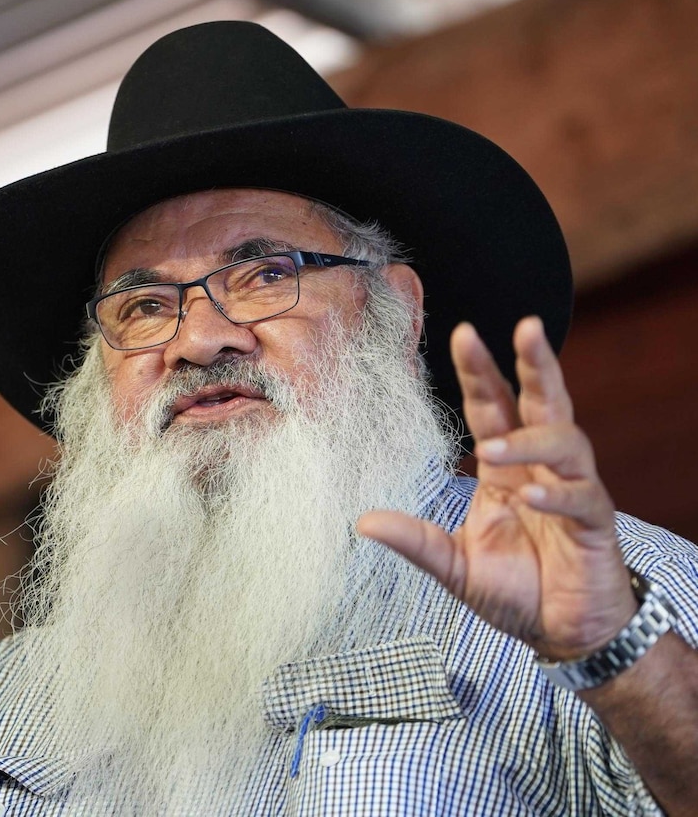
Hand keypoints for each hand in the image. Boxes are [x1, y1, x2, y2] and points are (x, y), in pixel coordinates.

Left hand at [358, 316, 636, 659]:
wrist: (563, 632)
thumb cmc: (515, 591)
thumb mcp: (454, 565)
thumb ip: (416, 541)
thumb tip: (362, 522)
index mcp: (504, 470)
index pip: (493, 407)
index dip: (480, 372)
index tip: (463, 333)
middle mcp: (540, 470)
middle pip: (543, 402)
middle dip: (534, 363)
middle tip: (524, 326)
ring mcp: (572, 491)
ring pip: (566, 440)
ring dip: (531, 439)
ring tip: (493, 448)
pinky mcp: (596, 523)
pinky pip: (581, 497)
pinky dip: (556, 495)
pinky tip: (531, 500)